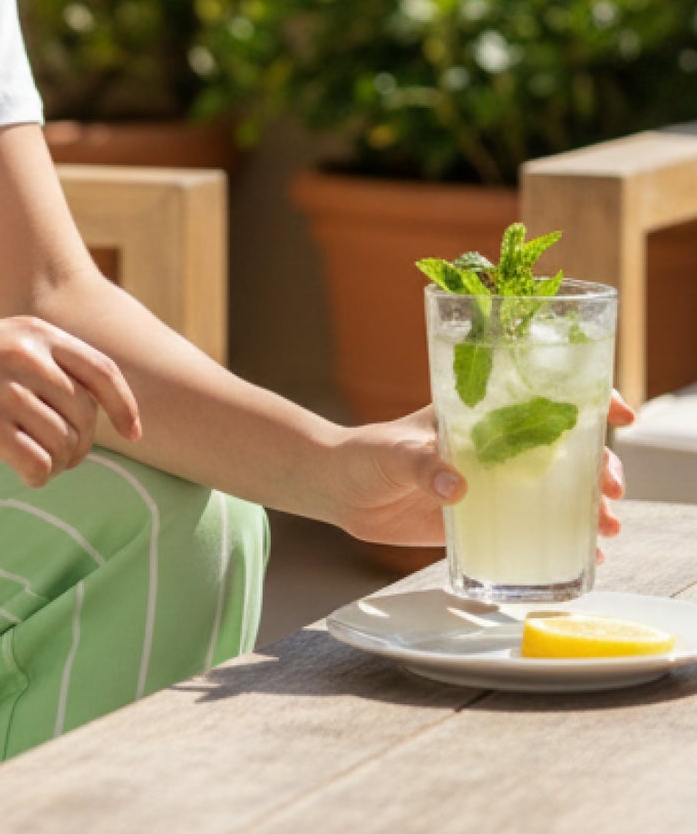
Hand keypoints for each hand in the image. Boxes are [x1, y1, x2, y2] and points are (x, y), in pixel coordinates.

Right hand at [0, 317, 143, 487]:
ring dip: (58, 464)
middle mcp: (26, 356)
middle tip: (58, 457)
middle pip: (87, 418)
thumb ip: (38, 359)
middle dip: (81, 446)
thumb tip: (90, 404)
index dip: (126, 408)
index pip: (104, 373)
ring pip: (66, 446)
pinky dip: (37, 476)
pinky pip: (40, 466)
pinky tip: (20, 471)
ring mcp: (6, 391)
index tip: (134, 435)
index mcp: (33, 332)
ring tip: (32, 460)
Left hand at [325, 389, 635, 551]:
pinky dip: (564, 541)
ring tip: (608, 528)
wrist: (338, 491)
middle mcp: (493, 447)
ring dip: (590, 506)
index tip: (618, 415)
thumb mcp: (392, 453)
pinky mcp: (482, 519)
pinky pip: (531, 529)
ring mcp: (492, 484)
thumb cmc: (364, 455)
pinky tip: (588, 558)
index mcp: (477, 416)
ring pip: (556, 490)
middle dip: (599, 465)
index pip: (539, 398)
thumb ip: (423, 467)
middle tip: (610, 489)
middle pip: (563, 449)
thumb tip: (456, 487)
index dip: (587, 401)